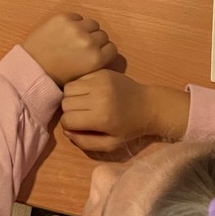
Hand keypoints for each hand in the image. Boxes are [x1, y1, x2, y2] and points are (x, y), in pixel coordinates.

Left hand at [21, 13, 116, 83]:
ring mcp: (76, 28)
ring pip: (92, 23)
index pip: (112, 48)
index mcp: (96, 59)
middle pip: (103, 35)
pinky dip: (75, 22)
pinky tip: (67, 31)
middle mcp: (89, 42)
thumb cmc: (57, 75)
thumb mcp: (83, 75)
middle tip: (85, 44)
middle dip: (96, 40)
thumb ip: (97, 63)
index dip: (104, 50)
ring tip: (77, 36)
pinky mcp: (64, 18)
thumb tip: (105, 50)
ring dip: (87, 29)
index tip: (97, 51)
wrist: (33, 66)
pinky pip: (77, 17)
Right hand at [60, 70, 188, 153]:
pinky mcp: (101, 72)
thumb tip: (67, 131)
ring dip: (71, 98)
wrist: (149, 105)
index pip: (67, 119)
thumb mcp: (111, 144)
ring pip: (68, 88)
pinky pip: (78, 78)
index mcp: (101, 117)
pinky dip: (79, 87)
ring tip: (83, 103)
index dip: (69, 125)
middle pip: (65, 103)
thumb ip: (86, 142)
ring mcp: (99, 81)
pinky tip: (90, 93)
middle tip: (82, 115)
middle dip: (70, 112)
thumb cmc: (130, 128)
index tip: (78, 126)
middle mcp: (98, 96)